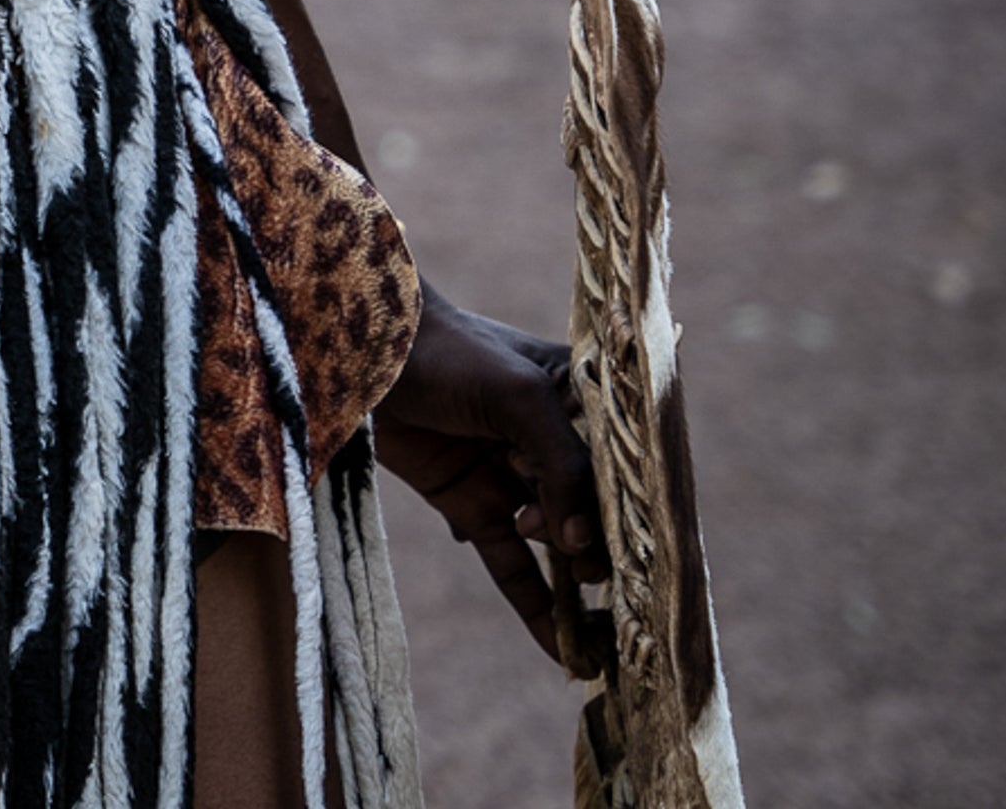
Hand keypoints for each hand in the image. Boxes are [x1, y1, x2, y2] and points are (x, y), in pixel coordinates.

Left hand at [371, 283, 607, 667]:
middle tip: (565, 538)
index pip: (621, 470)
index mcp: (579, 402)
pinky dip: (538, 608)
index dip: (628, 509)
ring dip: (570, 576)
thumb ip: (563, 464)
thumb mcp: (520, 397)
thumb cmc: (451, 353)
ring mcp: (512, 479)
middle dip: (590, 539)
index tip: (640, 547)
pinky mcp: (474, 506)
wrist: (365, 352)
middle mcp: (552, 444)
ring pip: (559, 546)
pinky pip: (514, 568)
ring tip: (550, 560)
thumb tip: (583, 544)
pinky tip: (568, 654)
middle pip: (594, 514)